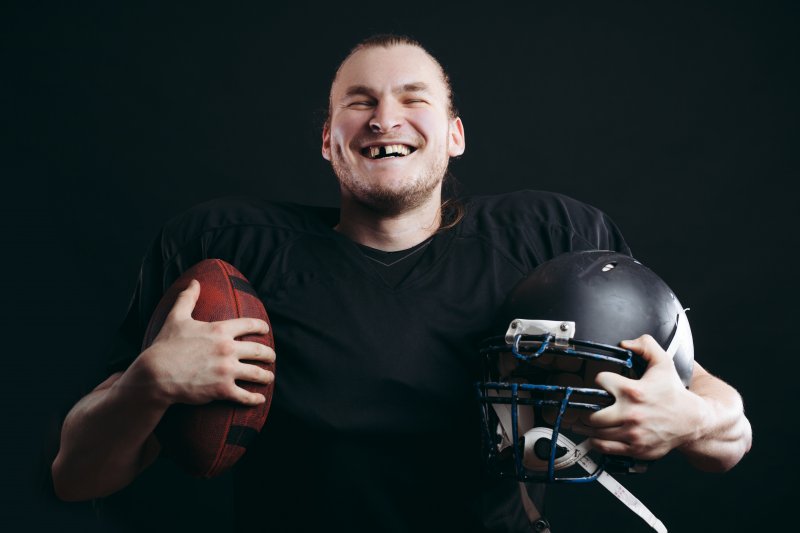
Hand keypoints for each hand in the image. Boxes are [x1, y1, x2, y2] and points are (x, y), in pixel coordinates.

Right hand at [136, 279, 275, 406]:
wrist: (155, 374)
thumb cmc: (165, 345)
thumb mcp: (176, 318)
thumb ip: (188, 299)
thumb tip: (194, 282)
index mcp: (220, 330)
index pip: (250, 325)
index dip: (261, 327)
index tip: (265, 330)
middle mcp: (227, 349)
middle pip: (259, 351)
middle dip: (269, 355)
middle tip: (272, 357)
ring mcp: (226, 370)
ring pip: (257, 374)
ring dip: (267, 376)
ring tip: (269, 377)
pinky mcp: (222, 390)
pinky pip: (245, 396)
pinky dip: (255, 398)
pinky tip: (260, 399)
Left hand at [572, 334, 701, 460]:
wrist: (692, 421)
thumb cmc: (674, 393)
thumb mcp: (664, 363)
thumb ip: (646, 346)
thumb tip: (625, 343)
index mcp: (634, 391)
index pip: (601, 381)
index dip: (599, 379)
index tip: (603, 382)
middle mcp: (631, 414)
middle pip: (593, 414)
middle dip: (586, 409)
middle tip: (586, 406)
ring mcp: (633, 433)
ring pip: (597, 432)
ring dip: (588, 426)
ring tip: (586, 420)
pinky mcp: (635, 448)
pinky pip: (605, 447)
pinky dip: (596, 441)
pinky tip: (596, 435)